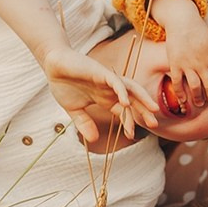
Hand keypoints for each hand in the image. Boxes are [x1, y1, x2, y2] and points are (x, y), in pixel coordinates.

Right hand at [41, 46, 158, 141]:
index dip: (129, 122)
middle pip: (133, 100)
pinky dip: (122, 91)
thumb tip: (93, 140)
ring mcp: (107, 80)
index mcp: (105, 98)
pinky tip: (126, 102)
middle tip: (155, 123)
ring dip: (142, 98)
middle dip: (144, 111)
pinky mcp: (101, 72)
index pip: (123, 111)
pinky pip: (116, 82)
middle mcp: (110, 89)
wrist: (52, 66)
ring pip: (131, 88)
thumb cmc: (63, 84)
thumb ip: (84, 123)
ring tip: (152, 109)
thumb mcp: (74, 110)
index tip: (131, 136)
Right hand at [164, 12, 207, 107]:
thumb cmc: (201, 31)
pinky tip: (183, 100)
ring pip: (194, 86)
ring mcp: (187, 65)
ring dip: (198, 97)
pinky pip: (177, 82)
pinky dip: (180, 93)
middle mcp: (200, 63)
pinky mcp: (175, 64)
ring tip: (200, 104)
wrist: (182, 22)